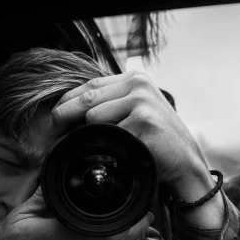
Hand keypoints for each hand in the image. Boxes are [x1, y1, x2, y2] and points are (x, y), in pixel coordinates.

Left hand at [51, 70, 207, 186]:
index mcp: (134, 78)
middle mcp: (139, 85)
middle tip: (54, 133)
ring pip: (94, 117)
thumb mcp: (136, 111)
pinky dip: (108, 148)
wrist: (185, 161)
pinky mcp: (144, 122)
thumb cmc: (156, 140)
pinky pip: (109, 136)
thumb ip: (111, 102)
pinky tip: (119, 154)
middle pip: (87, 99)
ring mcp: (142, 102)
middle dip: (65, 117)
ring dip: (92, 136)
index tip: (54, 119)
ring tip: (104, 146)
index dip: (67, 102)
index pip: (89, 85)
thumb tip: (69, 109)